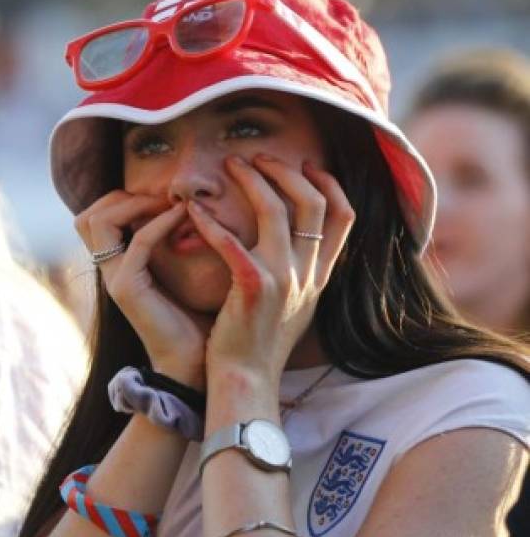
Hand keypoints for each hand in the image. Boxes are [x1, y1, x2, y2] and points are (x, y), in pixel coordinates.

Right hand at [75, 191, 209, 387]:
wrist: (194, 363)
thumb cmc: (194, 320)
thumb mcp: (178, 274)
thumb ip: (170, 245)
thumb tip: (185, 207)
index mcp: (116, 267)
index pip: (94, 219)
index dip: (121, 199)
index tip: (160, 198)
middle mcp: (108, 271)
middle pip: (86, 217)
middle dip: (122, 197)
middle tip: (160, 198)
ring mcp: (114, 279)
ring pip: (98, 222)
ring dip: (134, 204)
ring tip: (169, 204)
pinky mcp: (128, 289)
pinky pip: (136, 242)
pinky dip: (159, 223)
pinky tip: (182, 217)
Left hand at [187, 154, 353, 388]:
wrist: (246, 379)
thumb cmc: (259, 344)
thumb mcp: (295, 306)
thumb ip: (301, 274)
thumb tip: (298, 244)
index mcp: (320, 277)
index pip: (343, 217)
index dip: (329, 184)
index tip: (308, 164)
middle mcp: (308, 274)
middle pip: (312, 203)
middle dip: (286, 171)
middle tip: (258, 157)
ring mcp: (284, 279)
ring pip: (276, 211)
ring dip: (253, 180)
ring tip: (231, 165)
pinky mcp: (253, 287)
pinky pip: (232, 241)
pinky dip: (210, 221)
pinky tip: (193, 209)